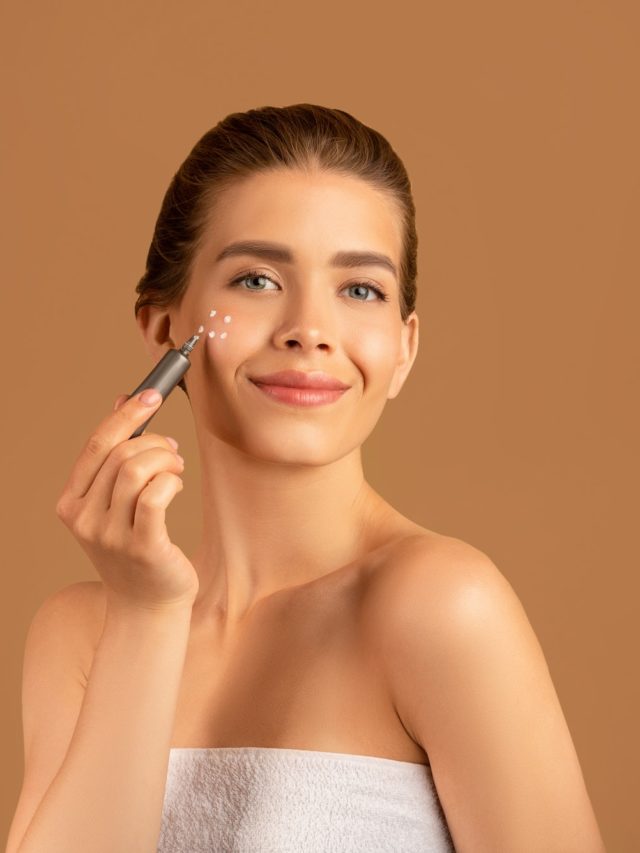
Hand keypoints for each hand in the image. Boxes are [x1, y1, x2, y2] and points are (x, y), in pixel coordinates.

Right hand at [55, 389, 198, 612]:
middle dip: (154, 442)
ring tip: (176, 469)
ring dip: (165, 460)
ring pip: (137, 470)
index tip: (152, 395)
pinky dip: (171, 481)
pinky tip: (176, 485)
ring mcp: (109, 535)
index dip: (126, 415)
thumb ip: (115, 457)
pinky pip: (156, 495)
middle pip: (119, 454)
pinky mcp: (141, 547)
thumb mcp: (115, 503)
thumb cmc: (136, 547)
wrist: (146, 605)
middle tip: (172, 451)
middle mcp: (83, 519)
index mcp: (71, 504)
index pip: (96, 446)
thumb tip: (123, 399)